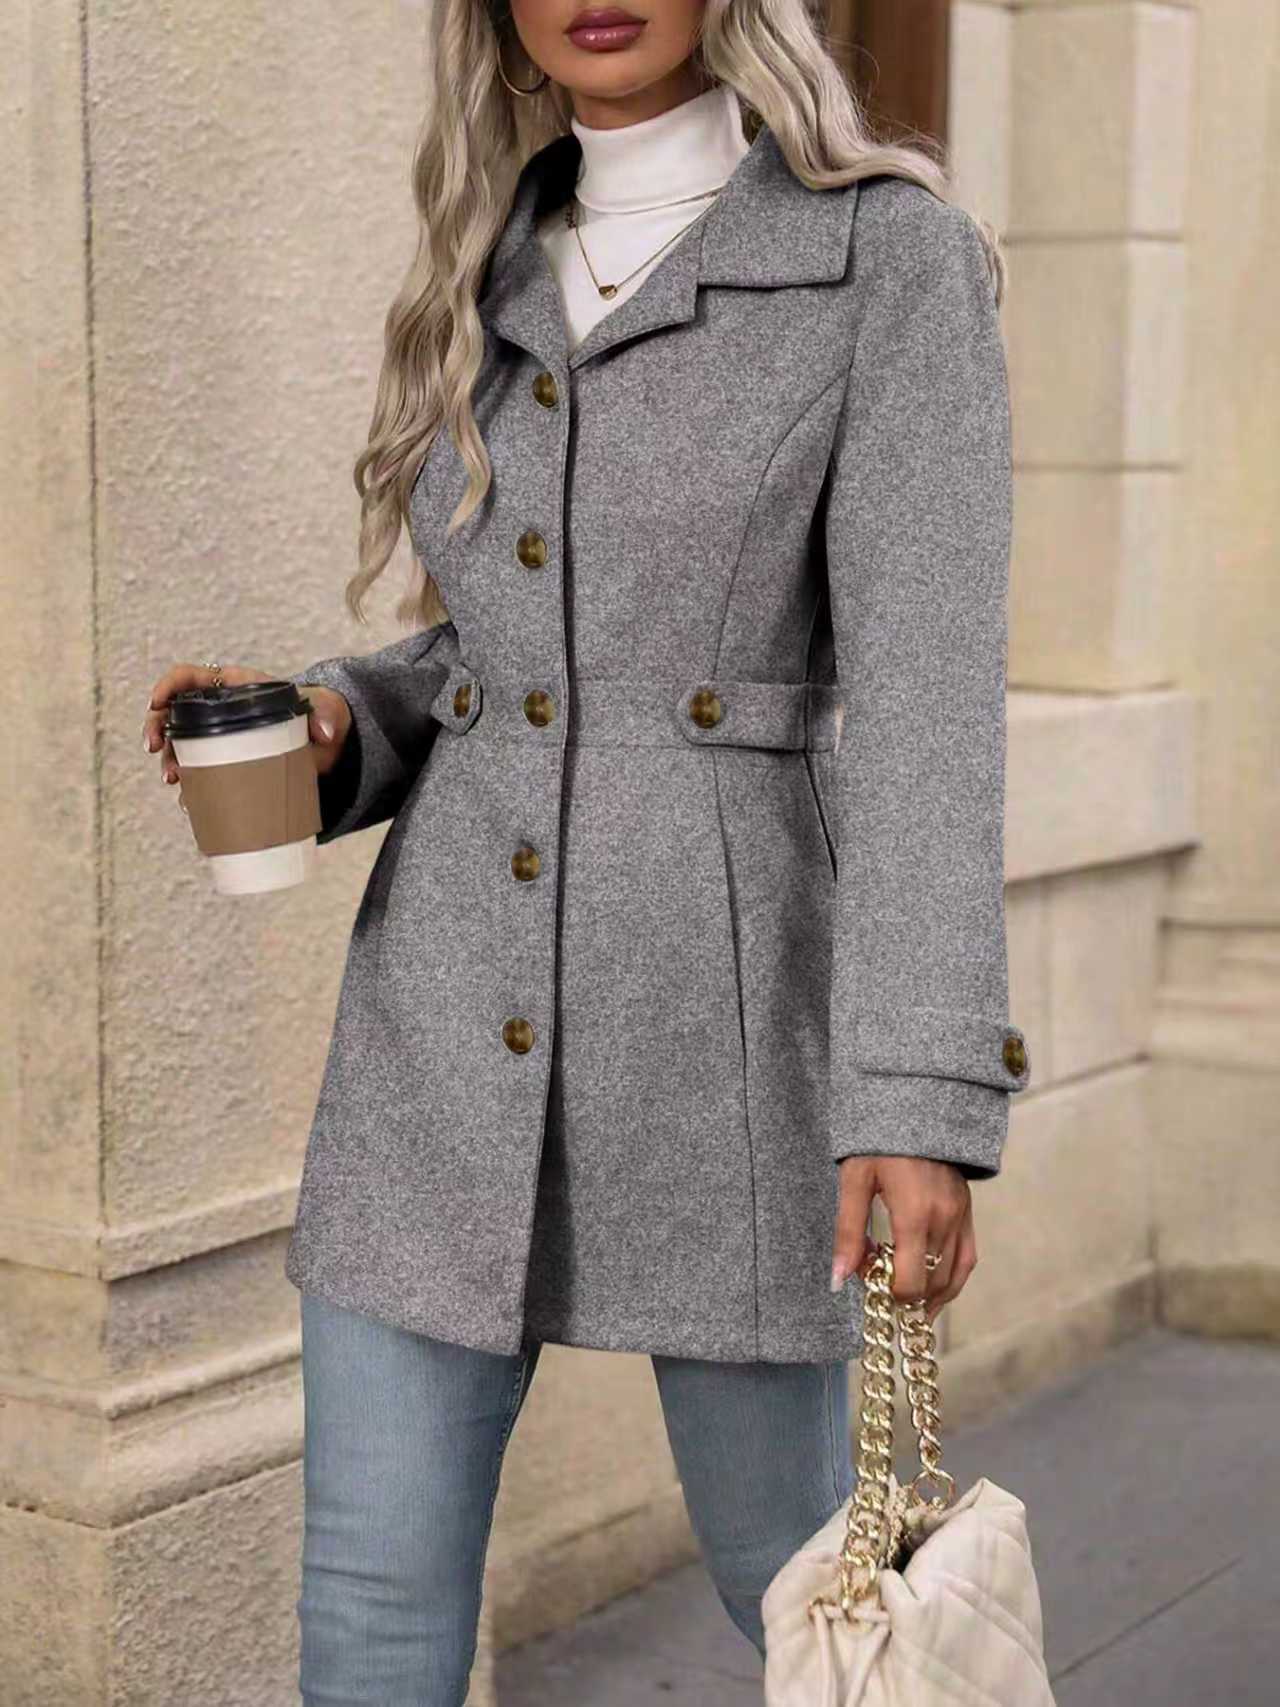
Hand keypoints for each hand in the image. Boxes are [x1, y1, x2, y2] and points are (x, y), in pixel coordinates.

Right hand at [142, 663, 351, 788]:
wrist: (325, 744)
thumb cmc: (318, 715)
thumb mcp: (324, 709)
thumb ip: (326, 714)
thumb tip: (326, 732)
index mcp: (233, 686)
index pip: (189, 676)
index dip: (168, 685)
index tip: (158, 702)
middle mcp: (218, 709)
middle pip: (173, 711)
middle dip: (156, 729)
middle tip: (155, 751)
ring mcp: (218, 737)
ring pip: (180, 744)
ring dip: (170, 761)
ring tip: (174, 781)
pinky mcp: (226, 763)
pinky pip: (200, 771)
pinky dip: (191, 786)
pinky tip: (190, 802)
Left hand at [831, 1155, 976, 1323]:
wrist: (917, 1108)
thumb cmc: (879, 1142)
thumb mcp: (855, 1181)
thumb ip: (847, 1232)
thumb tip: (837, 1279)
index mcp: (915, 1214)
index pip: (910, 1282)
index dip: (887, 1293)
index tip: (867, 1276)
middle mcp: (944, 1220)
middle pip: (930, 1285)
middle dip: (904, 1294)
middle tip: (879, 1281)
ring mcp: (960, 1218)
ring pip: (952, 1278)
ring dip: (928, 1295)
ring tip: (904, 1299)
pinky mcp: (967, 1212)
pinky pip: (967, 1259)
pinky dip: (951, 1281)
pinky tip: (932, 1289)